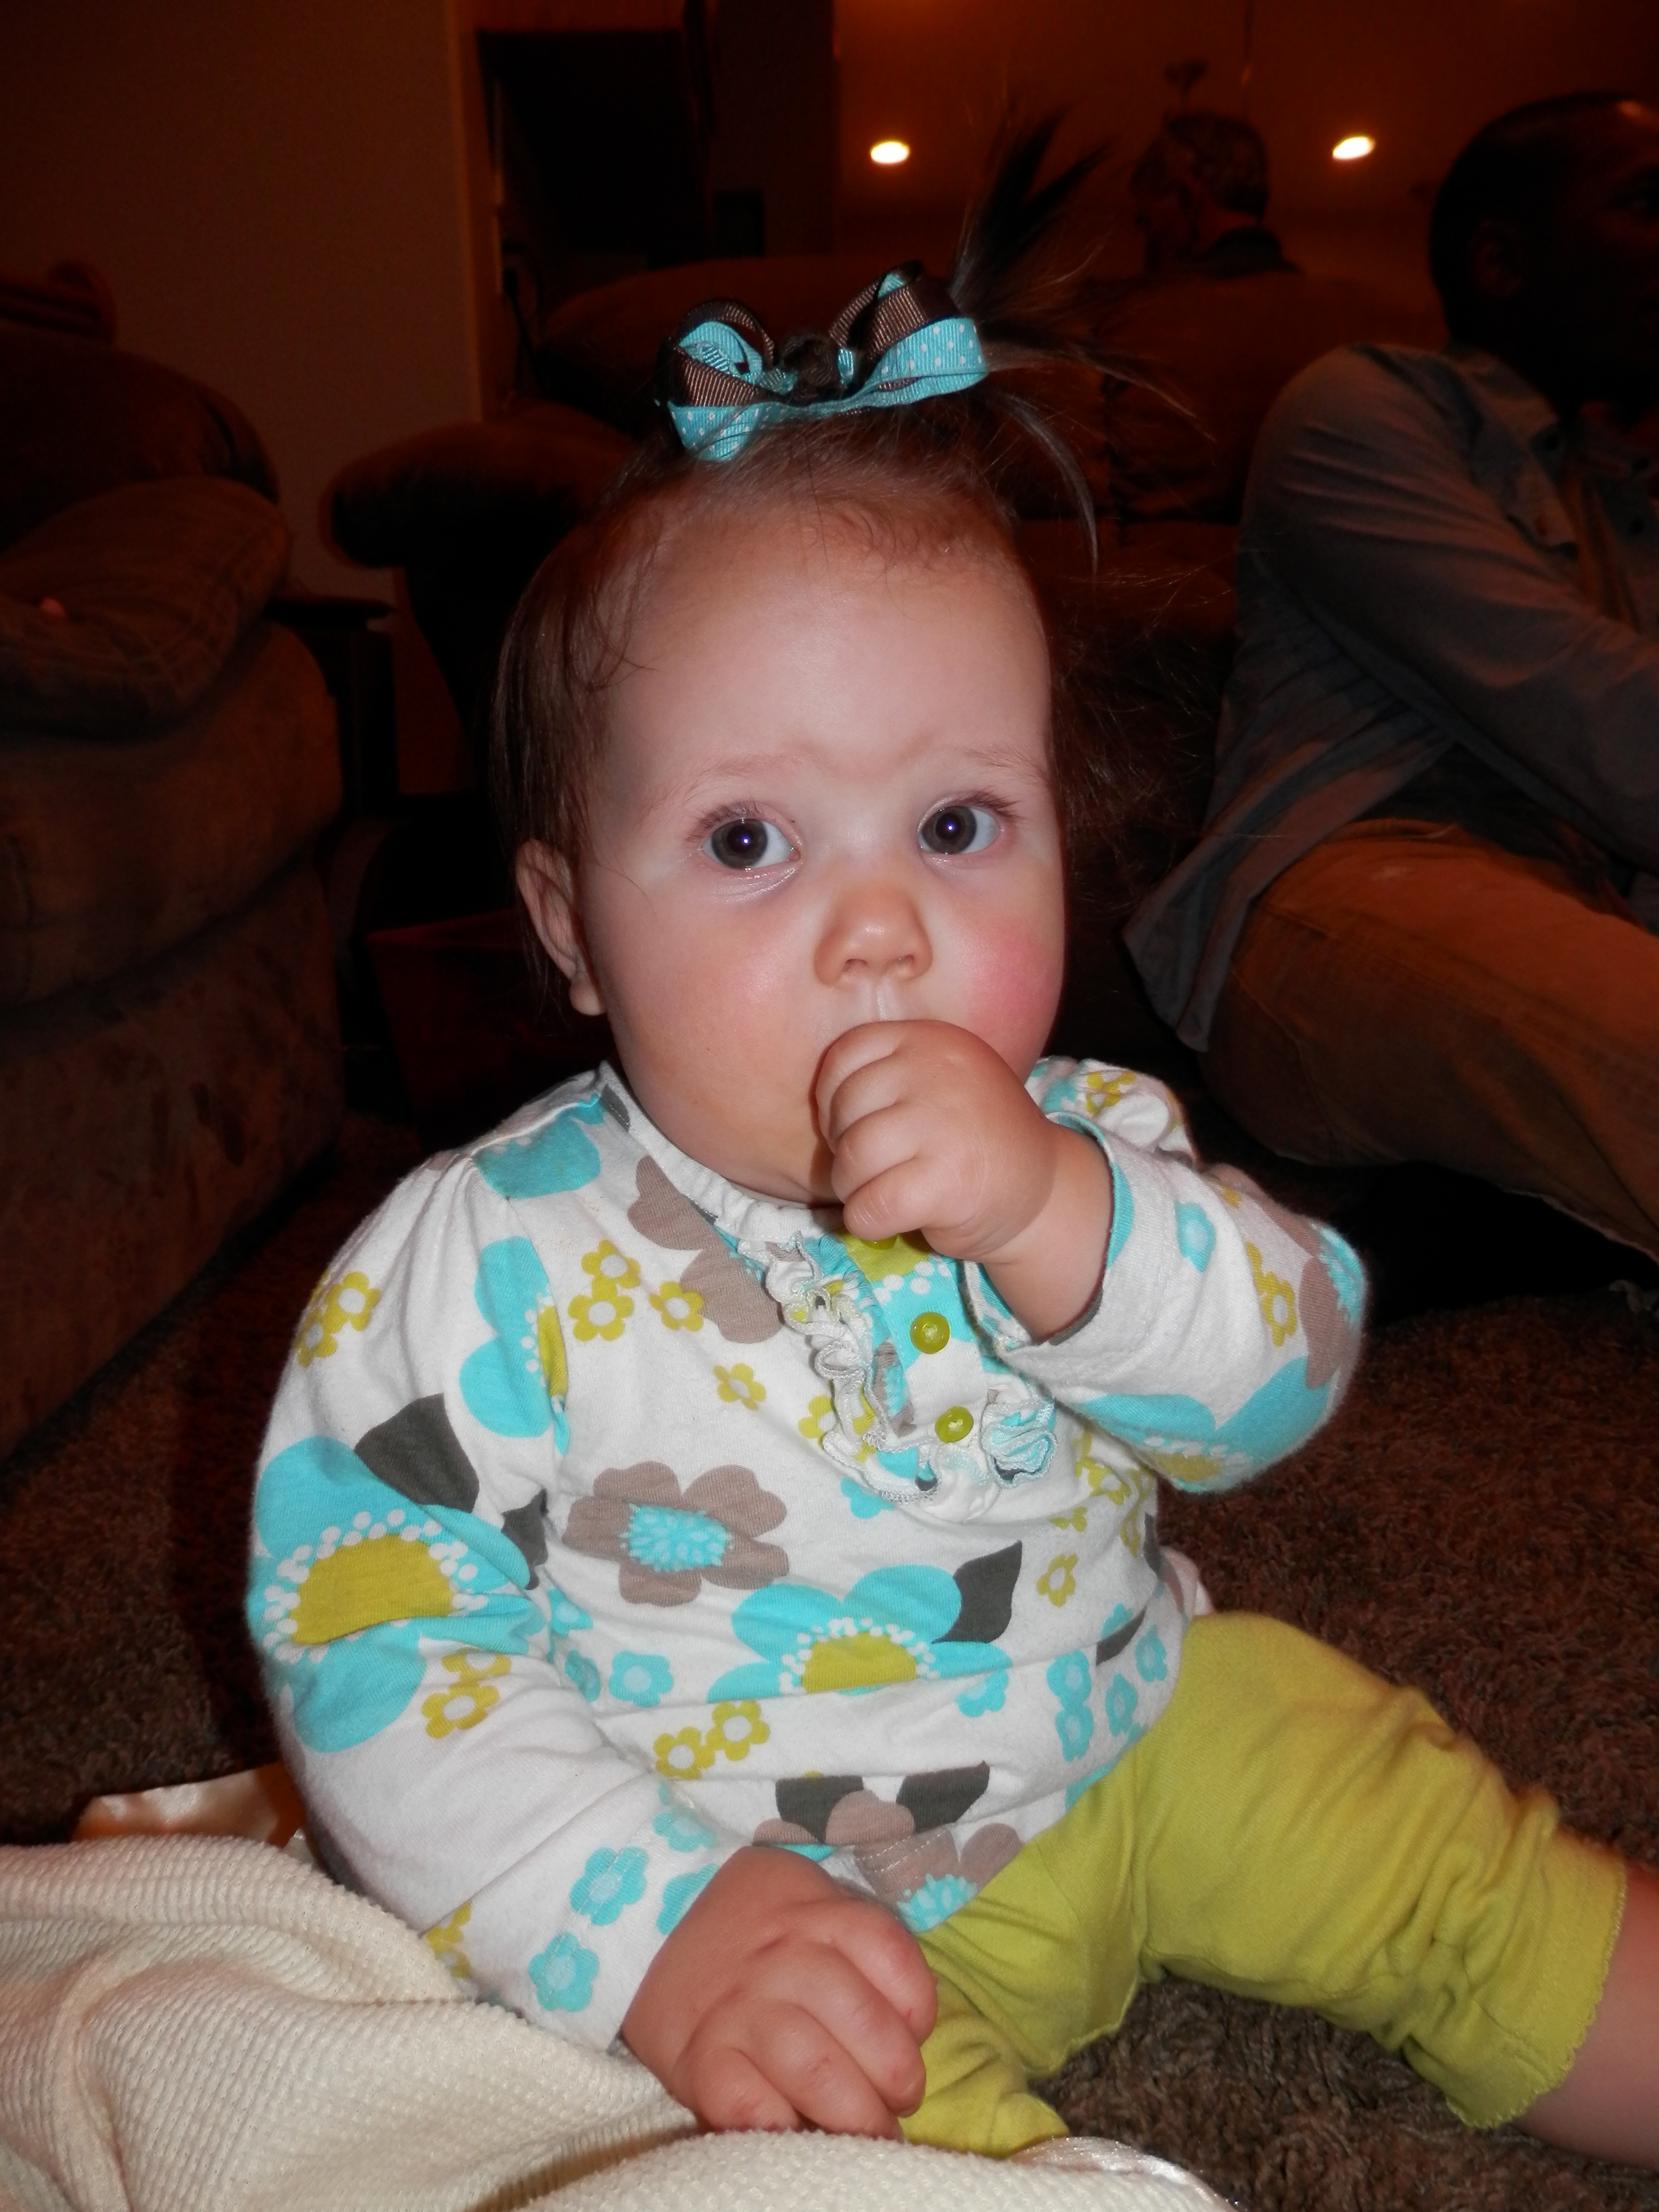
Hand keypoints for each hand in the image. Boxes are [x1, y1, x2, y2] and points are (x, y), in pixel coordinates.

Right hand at [620, 1845, 935, 2135]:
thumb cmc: (755, 1923)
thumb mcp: (809, 1899)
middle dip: (897, 2076)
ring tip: (868, 2131)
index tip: (915, 2034)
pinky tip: (800, 2128)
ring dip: (855, 2114)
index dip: (917, 2007)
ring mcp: (738, 2010)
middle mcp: (782, 1959)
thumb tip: (913, 2023)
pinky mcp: (700, 2061)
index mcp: (817, 1914)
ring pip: (815, 2068)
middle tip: (897, 2102)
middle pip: (861, 2021)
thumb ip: (860, 1944)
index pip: (891, 1956)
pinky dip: (784, 2127)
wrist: (648, 1925)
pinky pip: (750, 2107)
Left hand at [815, 1022, 1110, 1340]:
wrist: (1044, 1189)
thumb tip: (818, 1109)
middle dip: (845, 1151)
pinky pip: (871, 1205)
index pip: (844, 1056)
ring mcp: (944, 1125)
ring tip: (884, 1192)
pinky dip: (867, 1222)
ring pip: (852, 1160)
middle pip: (844, 1112)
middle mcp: (938, 1072)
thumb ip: (886, 1076)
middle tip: (876, 1169)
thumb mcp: (937, 1081)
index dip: (834, 1099)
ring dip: (854, 1189)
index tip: (858, 1125)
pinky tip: (889, 1220)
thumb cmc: (974, 1138)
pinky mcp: (947, 1182)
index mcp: (930, 1041)